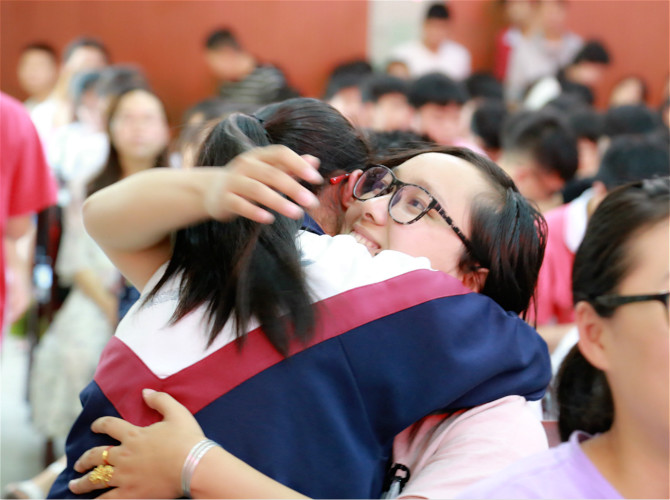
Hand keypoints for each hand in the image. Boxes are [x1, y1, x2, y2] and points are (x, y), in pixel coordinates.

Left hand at [69, 389, 205, 498]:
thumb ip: (160, 400)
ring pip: (96, 479)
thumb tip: (145, 392)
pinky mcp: (131, 494)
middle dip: (84, 459)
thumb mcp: (177, 413)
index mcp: (134, 435)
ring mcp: (125, 476)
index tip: (94, 426)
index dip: (99, 424)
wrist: (194, 466)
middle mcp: (125, 455)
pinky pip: (107, 499)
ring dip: (82, 483)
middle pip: (97, 455)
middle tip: (78, 463)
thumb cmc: (188, 439)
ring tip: (74, 486)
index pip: (109, 425)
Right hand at [203, 145, 322, 223]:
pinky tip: (269, 219)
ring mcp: (233, 181)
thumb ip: (291, 167)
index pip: (281, 153)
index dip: (299, 164)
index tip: (316, 179)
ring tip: (297, 214)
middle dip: (294, 188)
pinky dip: (254, 211)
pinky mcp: (225, 199)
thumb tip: (315, 161)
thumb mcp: (269, 171)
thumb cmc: (249, 180)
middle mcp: (245, 165)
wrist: (212, 191)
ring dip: (278, 202)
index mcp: (259, 156)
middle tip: (312, 202)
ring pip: (257, 190)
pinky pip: (240, 205)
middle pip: (272, 174)